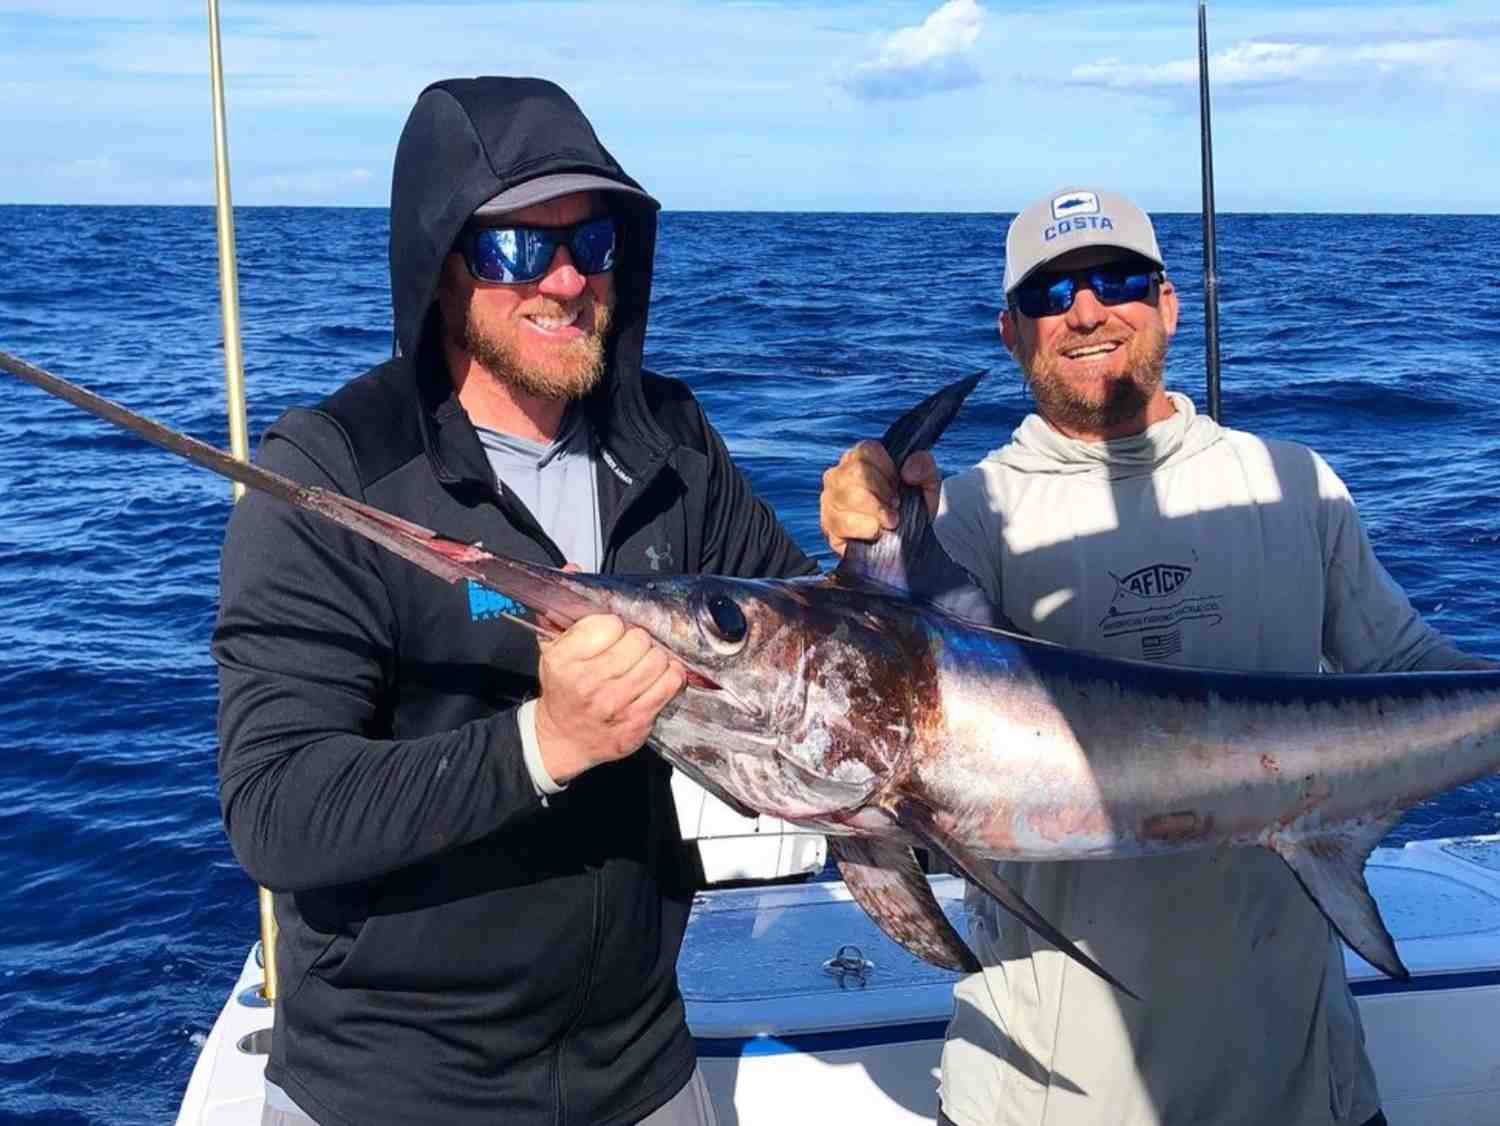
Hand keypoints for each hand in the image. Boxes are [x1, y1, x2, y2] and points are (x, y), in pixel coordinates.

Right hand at [534, 614, 685, 783]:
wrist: (564, 737)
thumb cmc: (564, 691)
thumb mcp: (553, 651)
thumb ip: (571, 619)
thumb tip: (579, 579)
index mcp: (565, 660)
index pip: (610, 624)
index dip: (615, 626)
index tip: (612, 635)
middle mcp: (588, 682)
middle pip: (638, 640)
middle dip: (638, 641)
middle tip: (631, 650)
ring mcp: (615, 703)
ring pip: (657, 660)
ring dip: (654, 658)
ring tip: (644, 664)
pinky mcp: (637, 720)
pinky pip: (670, 684)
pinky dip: (670, 675)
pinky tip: (658, 677)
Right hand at [819, 441, 939, 556]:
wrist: (907, 540)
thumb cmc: (911, 506)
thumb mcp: (927, 483)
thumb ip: (924, 466)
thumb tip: (908, 471)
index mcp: (860, 457)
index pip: (866, 450)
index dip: (887, 470)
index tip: (900, 486)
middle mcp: (839, 474)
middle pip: (856, 472)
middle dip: (882, 493)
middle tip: (896, 507)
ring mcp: (829, 499)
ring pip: (847, 497)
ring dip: (875, 511)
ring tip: (891, 521)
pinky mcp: (828, 524)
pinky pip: (840, 522)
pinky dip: (865, 528)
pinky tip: (877, 532)